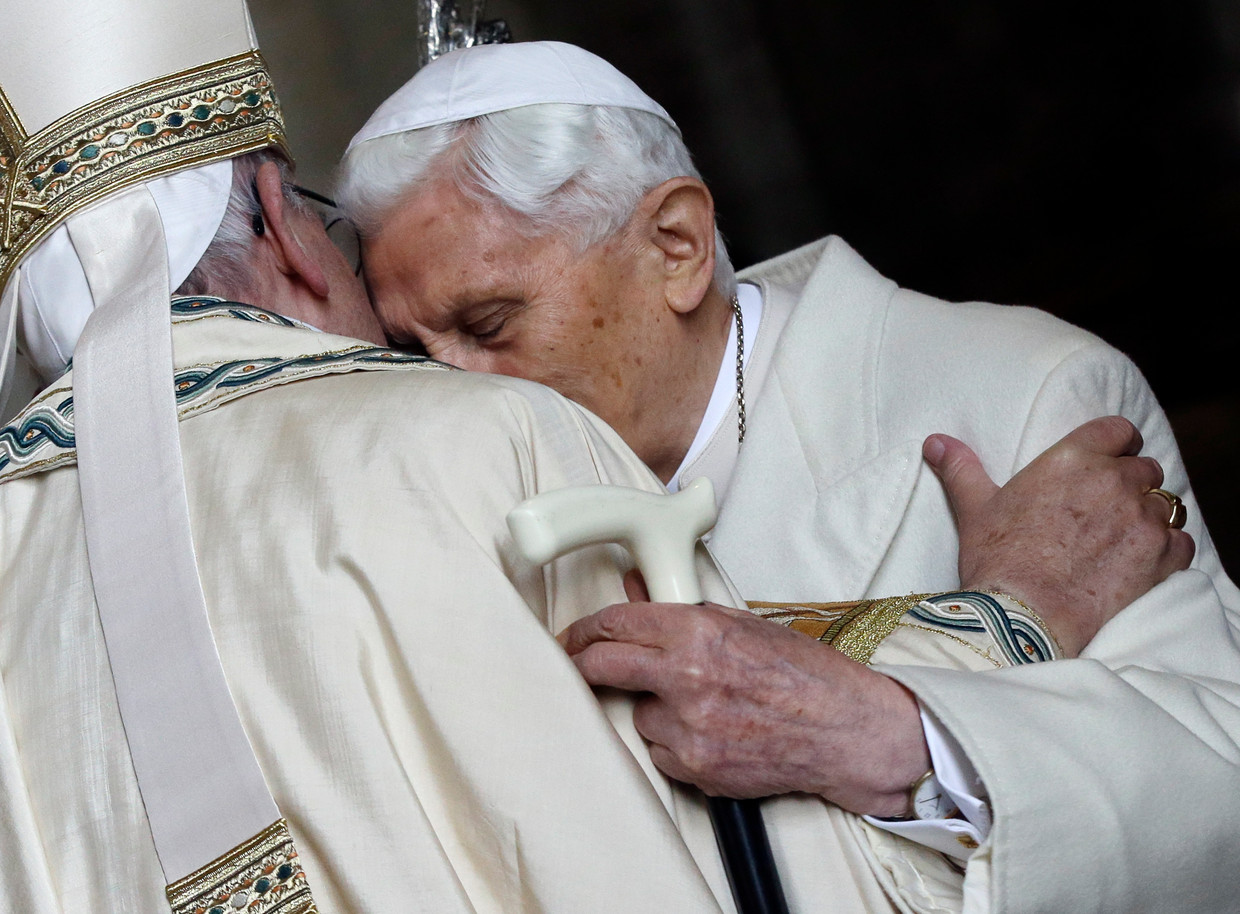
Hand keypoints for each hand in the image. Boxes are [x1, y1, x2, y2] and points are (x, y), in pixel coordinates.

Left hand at [559, 573, 929, 815]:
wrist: (842, 730)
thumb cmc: (802, 674)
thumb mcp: (741, 624)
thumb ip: (682, 609)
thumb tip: (636, 589)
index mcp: (698, 633)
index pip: (615, 624)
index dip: (584, 629)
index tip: (572, 636)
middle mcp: (687, 678)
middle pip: (601, 667)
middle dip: (582, 664)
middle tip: (577, 663)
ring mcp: (689, 727)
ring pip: (636, 714)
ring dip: (653, 708)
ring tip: (701, 704)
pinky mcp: (695, 767)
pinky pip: (659, 751)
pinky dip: (674, 743)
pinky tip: (712, 732)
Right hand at [923, 415, 1194, 656]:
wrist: (1022, 617)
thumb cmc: (997, 562)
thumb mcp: (974, 511)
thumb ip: (962, 470)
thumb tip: (936, 442)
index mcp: (1071, 460)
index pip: (1117, 430)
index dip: (1117, 444)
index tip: (1111, 459)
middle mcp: (1113, 481)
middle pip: (1144, 469)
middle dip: (1131, 485)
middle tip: (1107, 511)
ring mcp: (1141, 519)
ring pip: (1165, 505)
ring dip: (1149, 518)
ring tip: (1123, 541)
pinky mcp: (1161, 557)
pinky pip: (1181, 542)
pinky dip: (1167, 551)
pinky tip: (1142, 563)